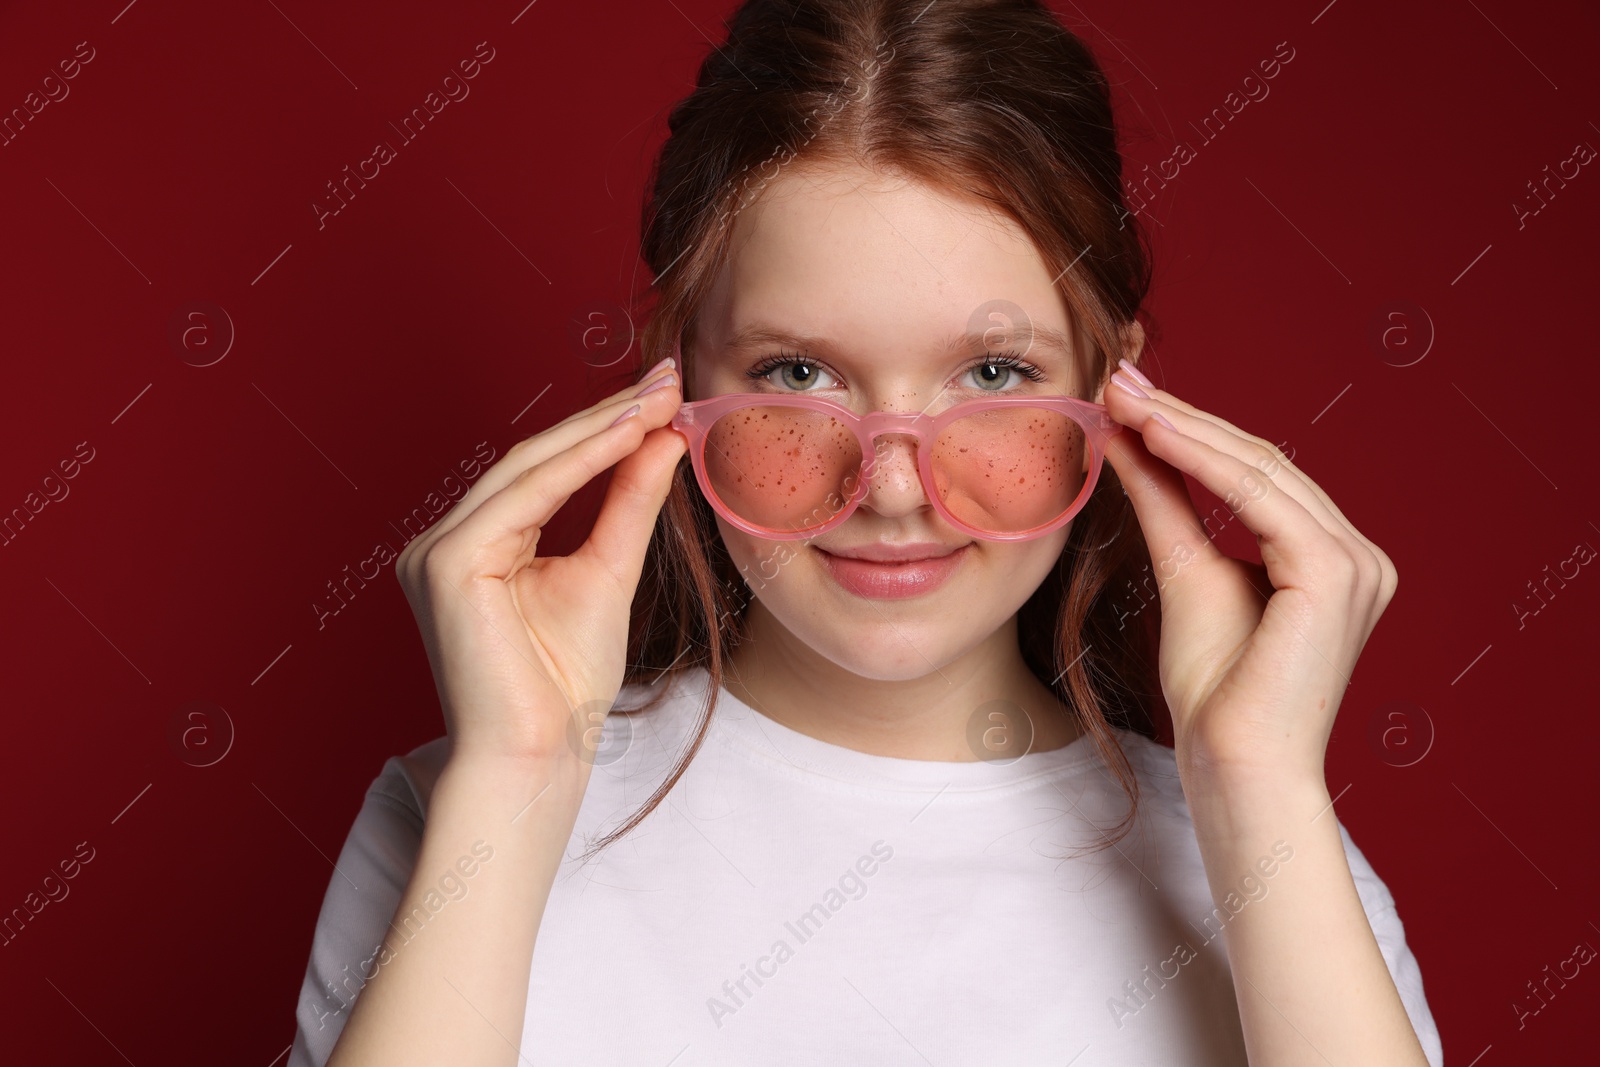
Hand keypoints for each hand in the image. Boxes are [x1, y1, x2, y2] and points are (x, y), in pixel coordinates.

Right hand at [394, 362, 685, 769]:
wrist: (539, 754)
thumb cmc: (564, 684)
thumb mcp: (609, 573)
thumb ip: (628, 503)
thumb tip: (663, 438)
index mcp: (476, 546)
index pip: (544, 471)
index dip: (605, 428)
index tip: (664, 393)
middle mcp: (445, 542)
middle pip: (533, 460)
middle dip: (606, 415)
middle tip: (667, 378)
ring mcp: (437, 551)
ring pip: (527, 468)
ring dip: (598, 428)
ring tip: (658, 398)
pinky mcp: (446, 564)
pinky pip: (523, 496)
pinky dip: (578, 463)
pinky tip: (627, 436)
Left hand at [1097, 360, 1398, 786]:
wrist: (1234, 766)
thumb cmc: (1215, 693)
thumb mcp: (1184, 572)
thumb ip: (1166, 501)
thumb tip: (1128, 437)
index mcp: (1330, 557)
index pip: (1256, 473)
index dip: (1189, 428)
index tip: (1126, 394)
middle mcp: (1357, 556)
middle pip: (1260, 462)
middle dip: (1183, 416)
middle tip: (1117, 377)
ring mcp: (1357, 564)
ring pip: (1260, 471)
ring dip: (1186, 428)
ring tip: (1123, 398)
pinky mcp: (1336, 576)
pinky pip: (1262, 499)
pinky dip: (1203, 461)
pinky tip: (1153, 434)